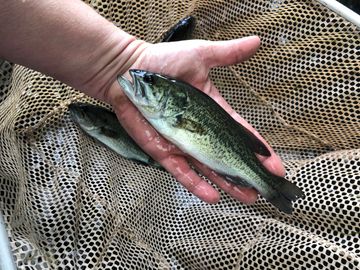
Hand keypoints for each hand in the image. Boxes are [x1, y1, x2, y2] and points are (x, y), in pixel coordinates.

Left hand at [105, 36, 284, 203]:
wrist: (128, 73)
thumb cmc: (162, 62)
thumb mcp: (200, 55)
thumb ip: (228, 54)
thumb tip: (256, 42)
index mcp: (212, 111)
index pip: (240, 133)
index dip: (258, 149)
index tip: (274, 163)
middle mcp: (200, 130)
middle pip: (227, 156)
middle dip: (247, 173)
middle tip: (265, 188)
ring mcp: (182, 143)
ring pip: (208, 168)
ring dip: (227, 183)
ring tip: (247, 197)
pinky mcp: (164, 150)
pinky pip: (182, 171)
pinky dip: (196, 184)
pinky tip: (213, 196)